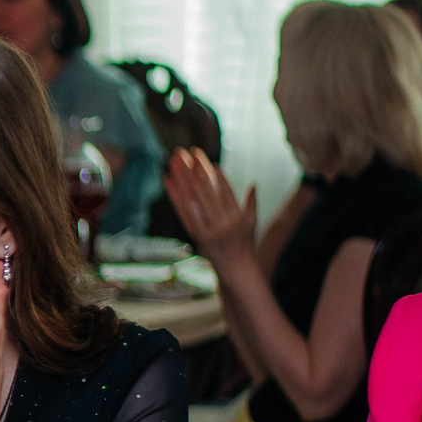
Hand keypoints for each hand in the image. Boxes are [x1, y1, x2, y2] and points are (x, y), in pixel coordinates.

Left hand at [163, 148, 255, 265]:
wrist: (236, 270)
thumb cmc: (245, 245)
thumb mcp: (253, 224)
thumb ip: (252, 203)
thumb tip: (253, 184)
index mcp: (238, 215)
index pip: (225, 190)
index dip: (215, 174)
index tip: (205, 159)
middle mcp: (224, 221)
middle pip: (206, 190)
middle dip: (194, 169)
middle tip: (184, 152)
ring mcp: (210, 229)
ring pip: (193, 198)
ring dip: (182, 178)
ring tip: (174, 161)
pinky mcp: (197, 236)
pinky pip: (183, 213)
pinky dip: (175, 196)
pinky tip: (168, 181)